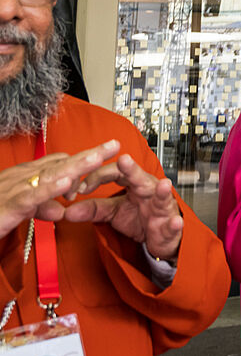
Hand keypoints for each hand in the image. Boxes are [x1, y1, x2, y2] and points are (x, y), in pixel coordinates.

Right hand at [0, 140, 120, 238]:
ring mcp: (15, 188)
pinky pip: (32, 195)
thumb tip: (59, 210)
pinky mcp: (9, 204)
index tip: (107, 162)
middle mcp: (22, 177)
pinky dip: (50, 189)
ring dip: (76, 165)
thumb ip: (40, 207)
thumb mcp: (20, 211)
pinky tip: (67, 184)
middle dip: (89, 154)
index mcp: (27, 177)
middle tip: (115, 145)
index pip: (61, 164)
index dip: (85, 165)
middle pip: (62, 162)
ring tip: (99, 156)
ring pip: (51, 174)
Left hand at [63, 154, 183, 261]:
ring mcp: (162, 207)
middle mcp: (149, 190)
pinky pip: (173, 224)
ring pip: (162, 197)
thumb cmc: (140, 219)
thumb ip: (93, 209)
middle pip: (140, 178)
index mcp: (133, 184)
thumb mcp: (113, 212)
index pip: (114, 173)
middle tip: (124, 160)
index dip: (96, 177)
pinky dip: (174, 223)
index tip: (79, 188)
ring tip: (163, 185)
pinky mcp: (170, 225)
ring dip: (162, 191)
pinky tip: (175, 222)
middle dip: (133, 170)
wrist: (159, 238)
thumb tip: (67, 211)